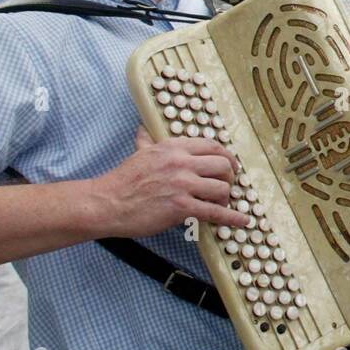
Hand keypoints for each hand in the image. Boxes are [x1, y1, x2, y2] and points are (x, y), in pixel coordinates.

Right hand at [91, 127, 248, 237]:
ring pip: (222, 189)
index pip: (212, 146)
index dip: (227, 156)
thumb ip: (146, 140)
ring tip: (221, 204)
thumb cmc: (122, 180)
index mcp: (173, 147)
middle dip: (230, 178)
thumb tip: (143, 129)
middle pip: (223, 166)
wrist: (107, 203)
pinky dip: (231, 218)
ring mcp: (182, 185)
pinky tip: (241, 221)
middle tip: (227, 186)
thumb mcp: (139, 153)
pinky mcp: (181, 207)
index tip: (232, 165)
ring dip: (226, 198)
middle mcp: (181, 163)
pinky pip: (214, 212)